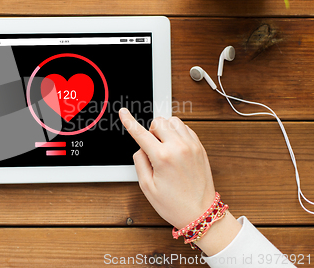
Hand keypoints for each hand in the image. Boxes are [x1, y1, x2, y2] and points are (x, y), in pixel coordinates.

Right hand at [119, 109, 240, 255]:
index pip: (140, 133)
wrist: (201, 213)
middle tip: (152, 149)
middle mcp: (179, 148)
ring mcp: (192, 146)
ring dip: (165, 130)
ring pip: (173, 121)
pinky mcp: (200, 147)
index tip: (123, 112)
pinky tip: (175, 147)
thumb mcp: (147, 187)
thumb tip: (141, 147)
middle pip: (158, 122)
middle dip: (151, 131)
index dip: (129, 121)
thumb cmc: (174, 204)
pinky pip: (186, 128)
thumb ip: (140, 162)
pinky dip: (177, 133)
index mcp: (163, 157)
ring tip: (164, 147)